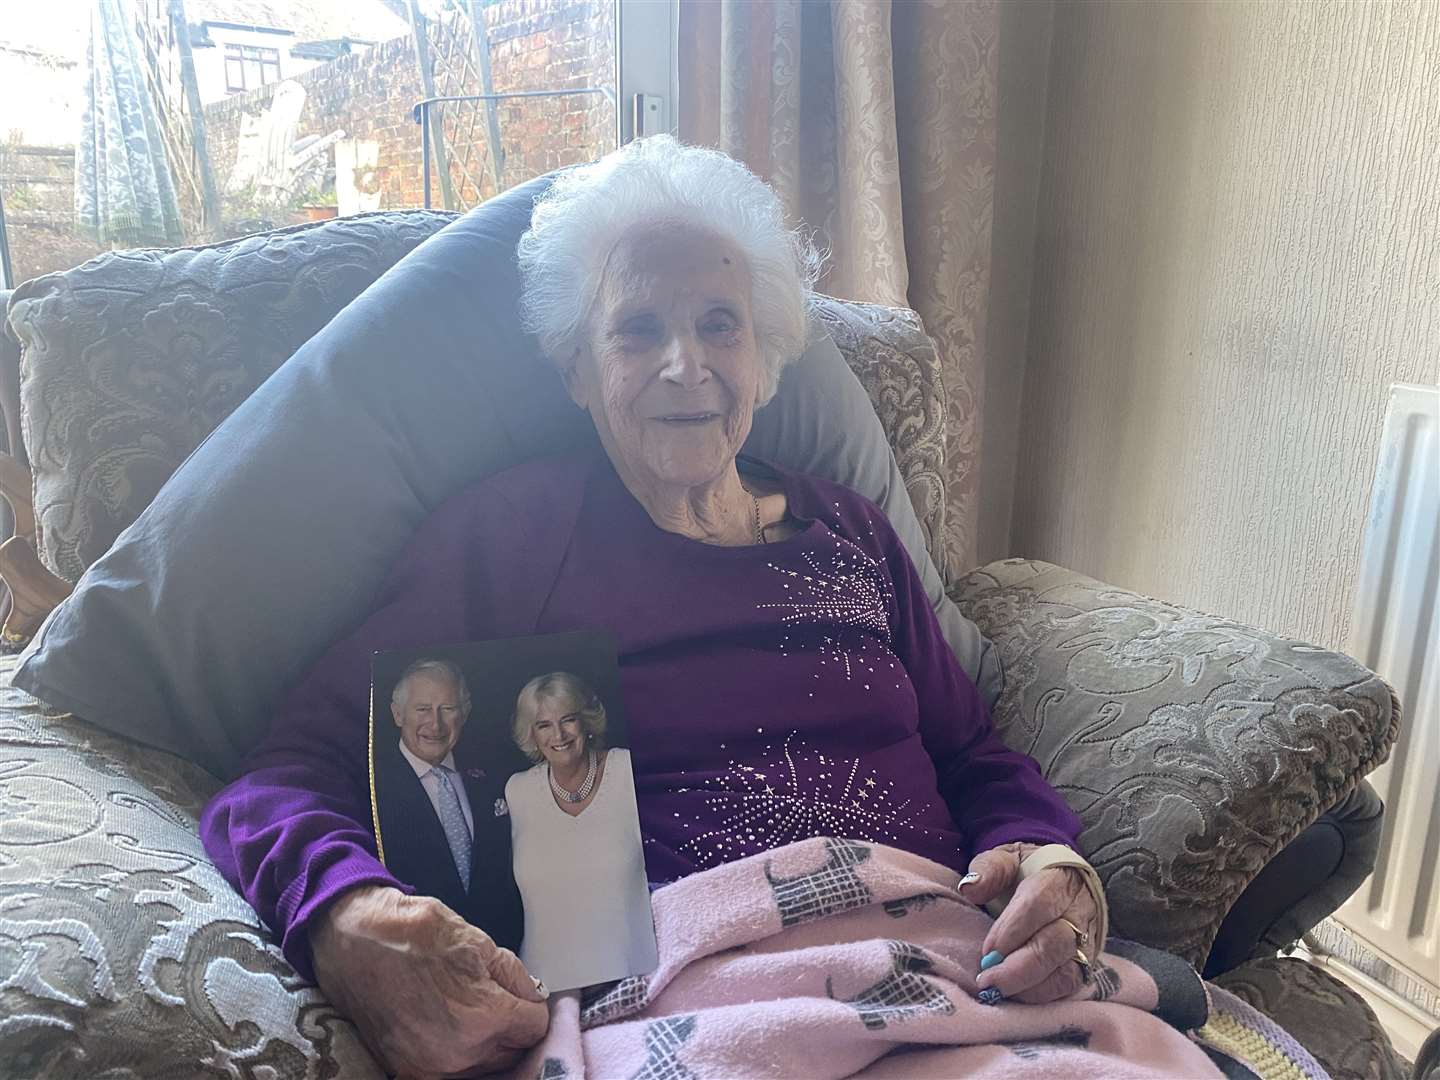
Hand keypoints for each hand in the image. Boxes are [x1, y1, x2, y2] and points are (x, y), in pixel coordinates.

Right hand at [310, 884, 548, 1077]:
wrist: (355, 941)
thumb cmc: (414, 934)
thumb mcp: (479, 942)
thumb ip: (514, 977)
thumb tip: (533, 998)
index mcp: (483, 1018)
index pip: (534, 1028)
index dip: (530, 1006)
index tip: (520, 995)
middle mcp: (459, 1055)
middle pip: (511, 1053)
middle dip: (510, 1028)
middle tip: (494, 999)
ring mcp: (430, 1069)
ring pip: (483, 1067)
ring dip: (485, 1045)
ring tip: (467, 1010)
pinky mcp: (408, 1072)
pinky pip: (452, 1072)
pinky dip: (457, 1054)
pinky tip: (447, 1025)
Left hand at [958, 842, 1102, 1004]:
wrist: (1063, 880)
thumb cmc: (1027, 871)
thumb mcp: (1006, 859)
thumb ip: (989, 869)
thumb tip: (970, 887)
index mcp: (1058, 880)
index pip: (1040, 904)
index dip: (1012, 930)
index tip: (987, 951)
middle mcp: (1079, 912)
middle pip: (1056, 943)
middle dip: (1019, 967)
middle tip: (987, 980)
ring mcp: (1087, 941)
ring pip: (1067, 970)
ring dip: (1030, 986)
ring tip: (998, 992)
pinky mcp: (1087, 964)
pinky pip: (1070, 986)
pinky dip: (1042, 996)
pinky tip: (1016, 997)